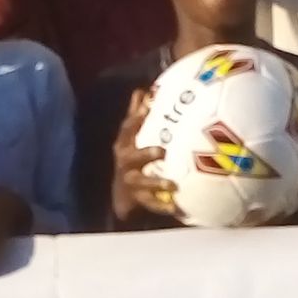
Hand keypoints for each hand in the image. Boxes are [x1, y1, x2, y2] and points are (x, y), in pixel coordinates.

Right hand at [110, 90, 174, 224]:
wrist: (122, 196)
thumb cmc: (131, 160)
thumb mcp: (131, 138)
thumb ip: (136, 116)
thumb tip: (140, 91)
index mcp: (124, 145)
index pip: (127, 130)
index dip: (136, 119)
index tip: (147, 107)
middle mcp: (125, 163)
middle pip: (132, 157)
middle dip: (146, 153)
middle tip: (162, 151)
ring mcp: (131, 182)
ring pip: (142, 182)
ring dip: (157, 182)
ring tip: (173, 184)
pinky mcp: (138, 200)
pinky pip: (151, 204)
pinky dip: (163, 206)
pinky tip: (175, 206)